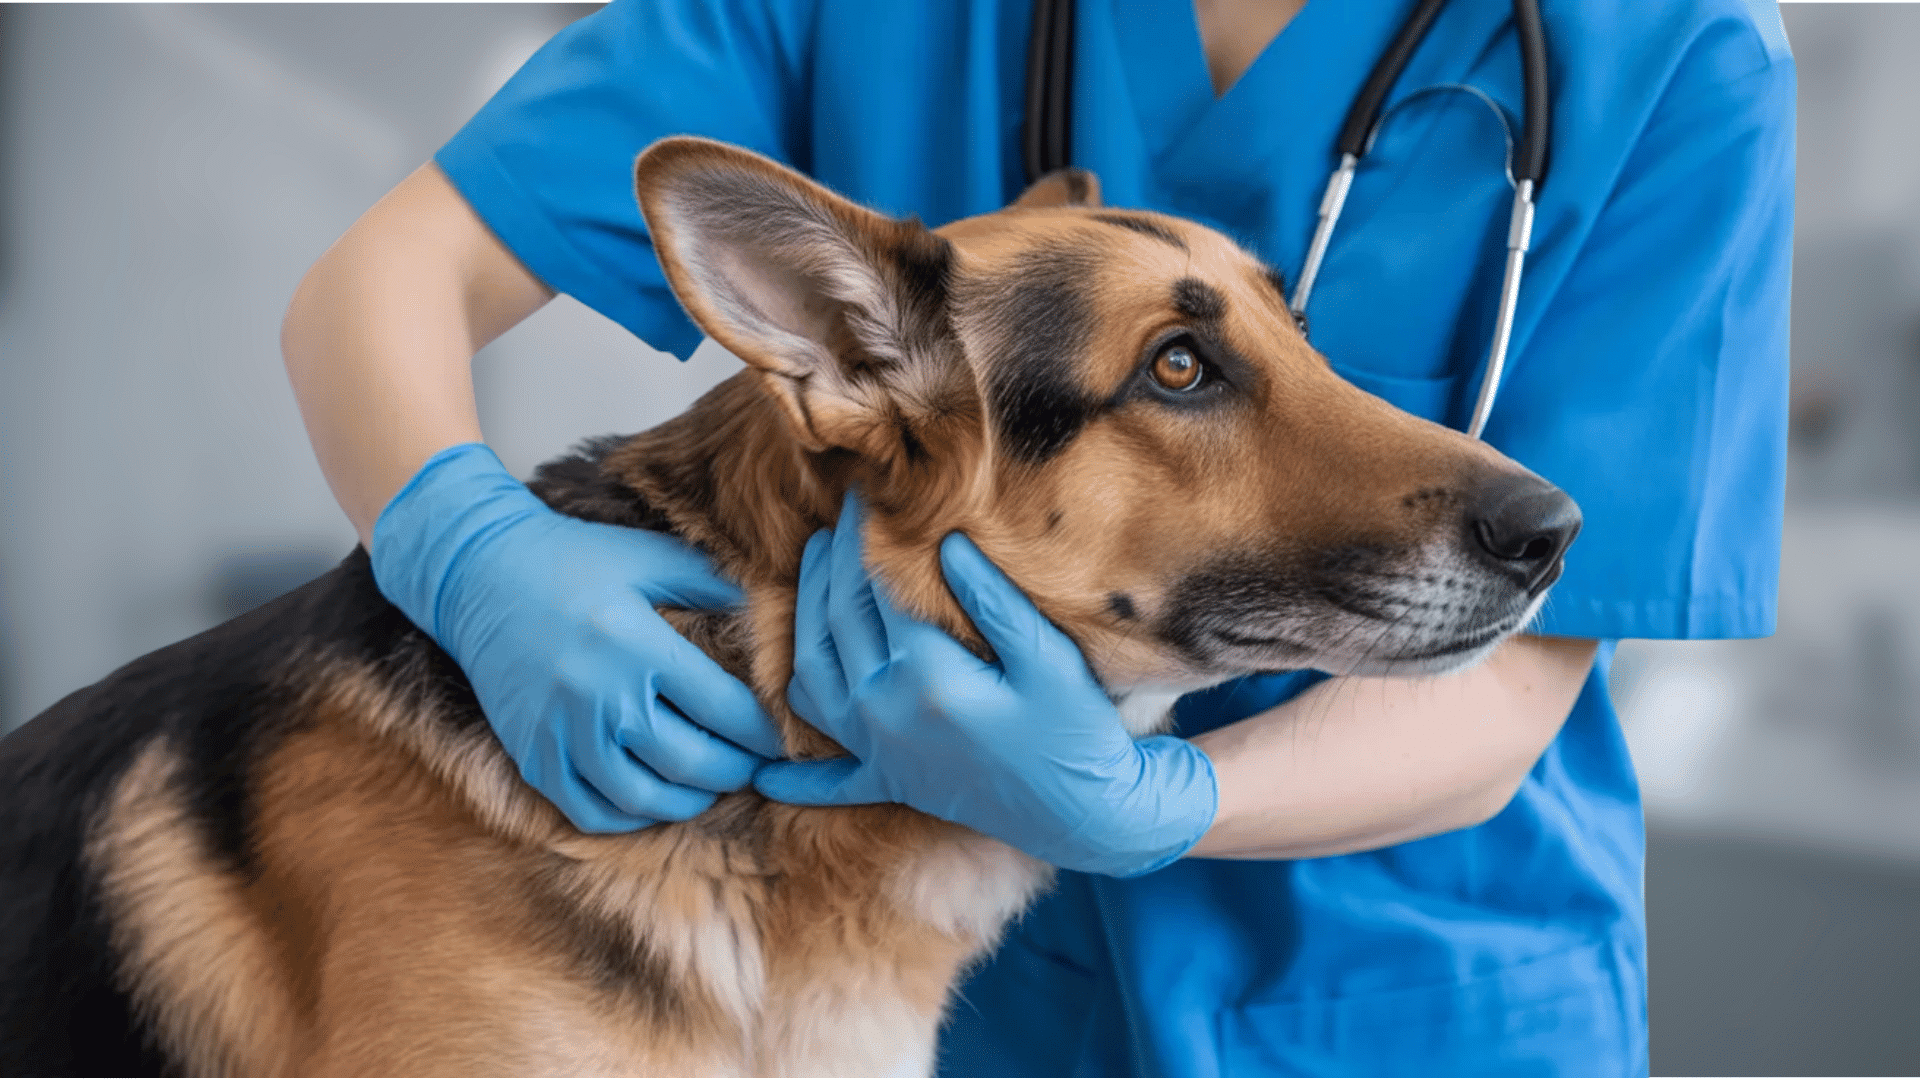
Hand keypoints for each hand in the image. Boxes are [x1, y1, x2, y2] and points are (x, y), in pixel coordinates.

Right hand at [371, 443, 782, 832]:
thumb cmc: (576, 563)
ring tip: (711, 782)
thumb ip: (714, 586)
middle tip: (754, 763)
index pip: (725, 710)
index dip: (764, 732)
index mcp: (639, 647)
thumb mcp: (650, 559)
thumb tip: (776, 613)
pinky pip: (593, 812)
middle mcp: (601, 698)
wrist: (478, 576)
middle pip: (694, 762)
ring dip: (692, 799)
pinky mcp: (533, 757)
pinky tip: (655, 795)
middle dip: (738, 770)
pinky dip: (634, 815)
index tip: (782, 736)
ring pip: (647, 798)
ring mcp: (563, 734)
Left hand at [753, 493, 1217, 876]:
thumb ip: (994, 601)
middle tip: (838, 515)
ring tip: (812, 572)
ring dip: (802, 621)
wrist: (1089, 819)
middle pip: (836, 621)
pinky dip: (792, 772)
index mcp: (926, 676)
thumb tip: (946, 544)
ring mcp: (881, 751)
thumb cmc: (1080, 734)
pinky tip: (762, 767)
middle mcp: (886, 712)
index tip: (865, 493)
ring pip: (810, 676)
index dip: (866, 536)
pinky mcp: (890, 781)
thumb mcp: (1049, 659)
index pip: (876, 588)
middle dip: (833, 561)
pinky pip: (826, 777)